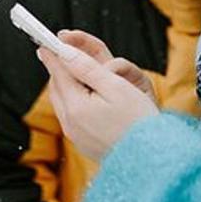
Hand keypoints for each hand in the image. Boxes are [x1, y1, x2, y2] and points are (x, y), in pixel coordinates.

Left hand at [39, 29, 158, 161]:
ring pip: (63, 102)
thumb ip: (87, 68)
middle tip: (63, 53)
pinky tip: (89, 96)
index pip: (58, 73)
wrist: (152, 159)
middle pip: (57, 88)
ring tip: (75, 72)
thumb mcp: (116, 87)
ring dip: (67, 85)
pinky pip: (72, 116)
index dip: (54, 55)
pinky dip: (76, 101)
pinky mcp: (83, 144)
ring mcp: (75, 136)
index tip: (48, 41)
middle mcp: (70, 123)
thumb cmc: (139, 121)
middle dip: (60, 69)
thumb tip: (64, 52)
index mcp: (76, 107)